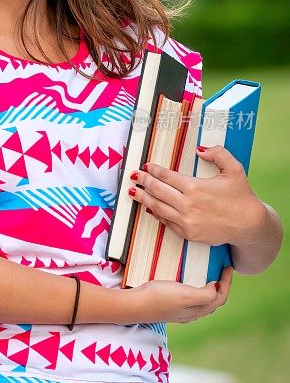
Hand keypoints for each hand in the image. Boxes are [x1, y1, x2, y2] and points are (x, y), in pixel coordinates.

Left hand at [127, 145, 264, 246]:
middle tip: (134, 176)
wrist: (249, 225)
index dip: (153, 170)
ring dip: (143, 198)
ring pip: (157, 207)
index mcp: (195, 187)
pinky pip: (166, 222)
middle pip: (157, 190)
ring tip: (133, 192)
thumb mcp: (234, 169)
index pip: (166, 176)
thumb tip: (199, 149)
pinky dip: (156, 214)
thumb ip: (218, 153)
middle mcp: (187, 205)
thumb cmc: (241, 197)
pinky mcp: (188, 233)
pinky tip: (149, 208)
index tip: (146, 167)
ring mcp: (186, 221)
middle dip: (143, 182)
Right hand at [127, 266, 232, 323]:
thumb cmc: (160, 298)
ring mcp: (180, 310)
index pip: (221, 298)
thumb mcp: (186, 295)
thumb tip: (216, 287)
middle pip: (213, 301)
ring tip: (209, 274)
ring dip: (209, 289)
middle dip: (221, 286)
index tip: (228, 266)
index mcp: (198, 310)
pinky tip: (189, 281)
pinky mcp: (170, 305)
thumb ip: (206, 294)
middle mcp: (191, 313)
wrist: (136, 305)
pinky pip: (190, 298)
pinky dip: (196, 289)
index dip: (227, 283)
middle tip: (221, 270)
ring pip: (202, 301)